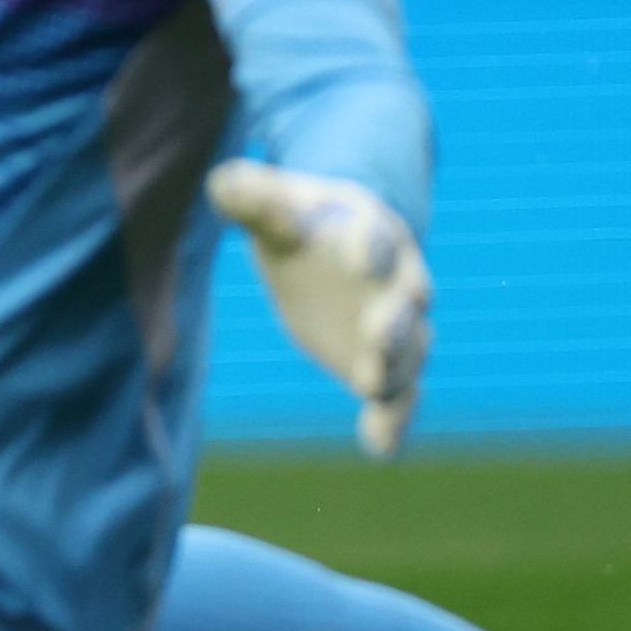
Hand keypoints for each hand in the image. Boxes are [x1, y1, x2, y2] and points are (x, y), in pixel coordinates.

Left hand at [208, 161, 429, 457]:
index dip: (367, 245)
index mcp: (373, 233)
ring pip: (409, 352)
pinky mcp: (382, 363)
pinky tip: (382, 448)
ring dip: (394, 368)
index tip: (358, 253)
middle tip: (378, 335)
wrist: (335, 244)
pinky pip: (400, 398)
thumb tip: (220, 181)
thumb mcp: (278, 206)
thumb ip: (255, 198)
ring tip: (371, 386)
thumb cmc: (304, 220)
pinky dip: (394, 422)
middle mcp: (397, 282)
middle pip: (406, 303)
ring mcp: (395, 327)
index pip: (376, 238)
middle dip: (395, 319)